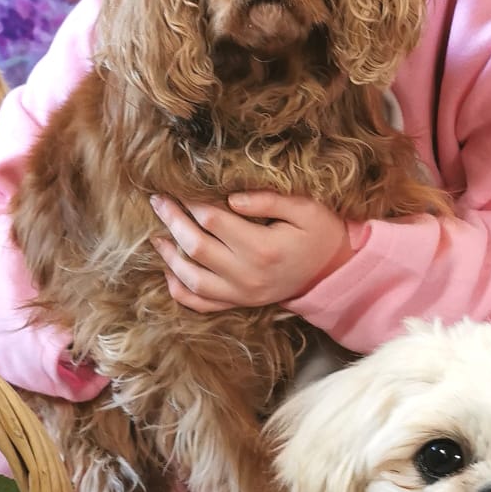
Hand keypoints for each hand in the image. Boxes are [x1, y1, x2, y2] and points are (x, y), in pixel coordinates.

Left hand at [149, 190, 353, 312]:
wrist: (334, 272)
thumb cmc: (320, 233)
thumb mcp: (306, 208)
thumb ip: (269, 200)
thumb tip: (231, 198)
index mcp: (263, 248)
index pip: (213, 221)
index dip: (192, 202)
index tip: (179, 187)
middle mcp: (248, 276)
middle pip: (196, 247)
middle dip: (173, 222)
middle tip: (158, 201)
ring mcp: (242, 294)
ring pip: (192, 280)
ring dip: (170, 257)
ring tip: (157, 236)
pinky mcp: (240, 303)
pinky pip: (202, 304)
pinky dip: (181, 291)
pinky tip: (170, 272)